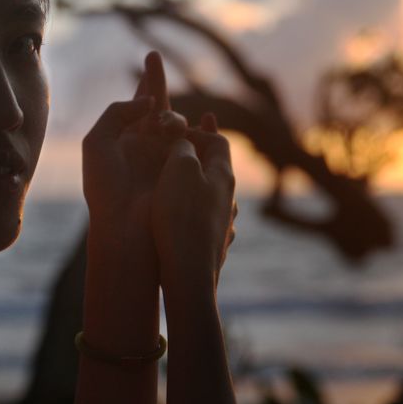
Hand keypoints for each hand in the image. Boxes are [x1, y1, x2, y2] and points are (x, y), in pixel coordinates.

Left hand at [82, 52, 185, 249]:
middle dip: (157, 82)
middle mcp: (146, 146)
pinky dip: (201, 129)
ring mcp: (167, 156)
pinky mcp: (185, 169)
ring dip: (169, 117)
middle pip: (158, 106)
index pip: (137, 105)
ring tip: (161, 129)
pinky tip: (206, 121)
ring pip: (175, 122)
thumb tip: (150, 102)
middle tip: (154, 56)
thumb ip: (118, 112)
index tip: (151, 57)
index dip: (146, 83)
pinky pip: (196, 142)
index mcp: (123, 140)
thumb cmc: (106, 188)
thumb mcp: (96, 142)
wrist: (126, 227)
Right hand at [150, 113, 237, 291]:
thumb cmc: (182, 215)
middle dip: (197, 155)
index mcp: (223, 175)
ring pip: (209, 194)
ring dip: (194, 183)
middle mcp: (228, 198)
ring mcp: (222, 223)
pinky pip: (203, 218)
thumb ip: (183, 148)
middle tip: (177, 146)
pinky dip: (191, 209)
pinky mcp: (212, 244)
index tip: (174, 133)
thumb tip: (185, 143)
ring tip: (175, 180)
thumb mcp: (180, 168)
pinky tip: (179, 215)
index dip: (197, 132)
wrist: (189, 271)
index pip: (218, 141)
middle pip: (215, 168)